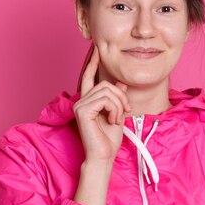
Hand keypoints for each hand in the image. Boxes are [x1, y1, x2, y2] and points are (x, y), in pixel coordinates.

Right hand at [73, 45, 130, 162]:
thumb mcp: (117, 114)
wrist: (104, 156)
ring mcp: (80, 105)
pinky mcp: (82, 110)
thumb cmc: (109, 139)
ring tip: (117, 119)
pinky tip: (112, 120)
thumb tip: (121, 83)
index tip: (97, 48)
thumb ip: (117, 98)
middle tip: (124, 112)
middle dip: (121, 96)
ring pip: (107, 91)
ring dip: (119, 105)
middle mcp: (81, 101)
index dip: (93, 62)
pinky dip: (115, 109)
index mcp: (88, 101)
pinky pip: (105, 99)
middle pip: (106, 84)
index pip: (89, 76)